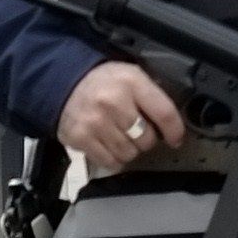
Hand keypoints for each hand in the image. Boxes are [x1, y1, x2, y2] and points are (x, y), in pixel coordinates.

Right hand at [60, 63, 187, 175]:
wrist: (62, 82)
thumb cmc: (102, 81)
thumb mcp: (130, 75)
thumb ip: (150, 95)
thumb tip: (171, 123)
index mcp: (131, 82)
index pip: (164, 113)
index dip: (175, 131)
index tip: (176, 139)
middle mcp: (114, 102)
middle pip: (147, 139)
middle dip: (145, 139)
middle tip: (136, 131)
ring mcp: (96, 122)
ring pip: (129, 154)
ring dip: (128, 150)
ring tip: (119, 136)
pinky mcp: (81, 138)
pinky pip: (110, 162)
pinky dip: (112, 159)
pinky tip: (108, 145)